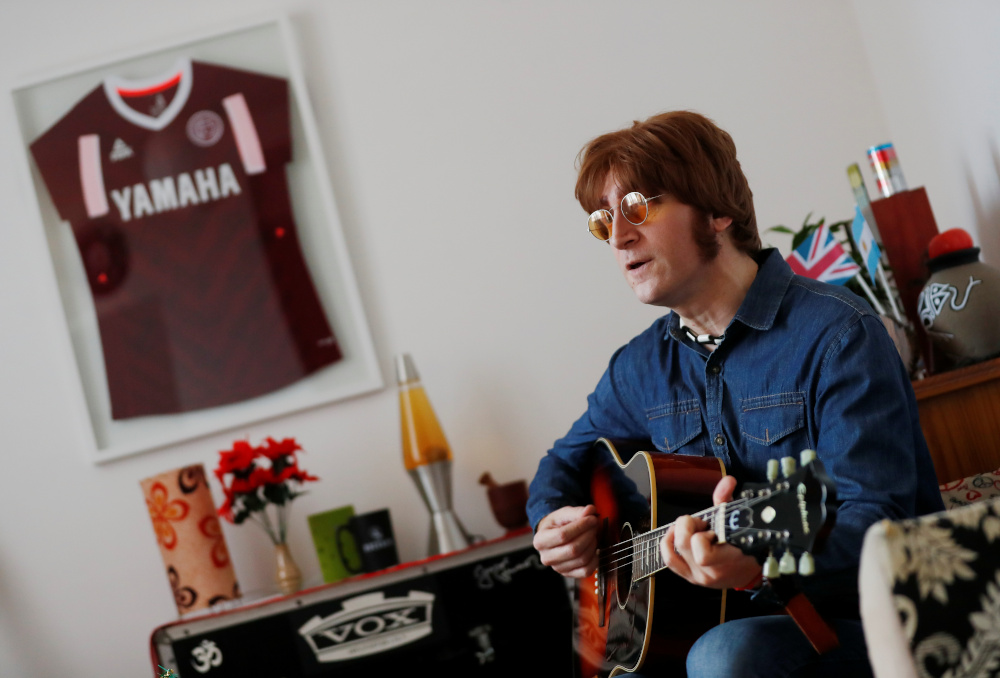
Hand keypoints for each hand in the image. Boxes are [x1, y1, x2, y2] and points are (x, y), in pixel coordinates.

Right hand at [533, 505, 598, 577]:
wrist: (553, 537)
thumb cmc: (557, 525)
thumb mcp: (563, 514)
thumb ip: (576, 511)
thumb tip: (590, 511)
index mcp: (540, 540)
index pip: (563, 535)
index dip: (581, 526)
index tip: (592, 518)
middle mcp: (546, 557)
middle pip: (573, 549)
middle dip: (589, 535)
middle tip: (594, 526)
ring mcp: (557, 568)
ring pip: (582, 559)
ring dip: (593, 545)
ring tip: (593, 535)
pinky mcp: (569, 574)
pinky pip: (586, 570)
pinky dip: (595, 559)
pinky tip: (594, 549)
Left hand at [659, 475, 760, 589]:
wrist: (749, 572)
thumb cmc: (745, 545)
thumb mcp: (739, 521)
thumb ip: (729, 500)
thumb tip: (728, 481)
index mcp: (728, 559)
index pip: (703, 551)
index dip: (701, 534)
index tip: (711, 526)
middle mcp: (712, 571)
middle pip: (684, 545)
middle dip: (688, 526)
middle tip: (699, 523)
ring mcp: (699, 577)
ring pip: (674, 552)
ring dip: (678, 534)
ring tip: (690, 529)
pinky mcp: (689, 577)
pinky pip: (669, 560)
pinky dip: (666, 544)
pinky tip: (673, 533)